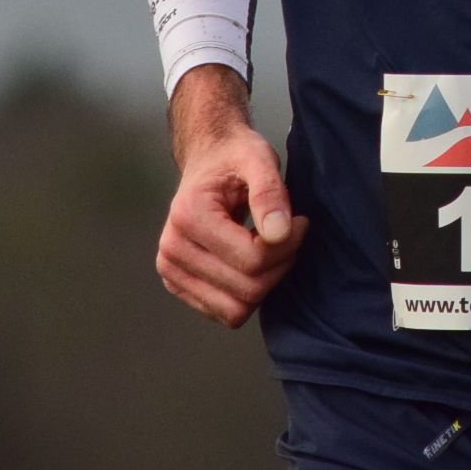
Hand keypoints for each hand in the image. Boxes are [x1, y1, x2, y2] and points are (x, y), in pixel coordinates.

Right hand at [154, 64, 306, 327]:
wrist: (208, 158)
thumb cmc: (234, 157)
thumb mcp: (258, 159)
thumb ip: (269, 193)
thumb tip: (279, 233)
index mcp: (189, 217)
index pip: (252, 259)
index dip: (288, 246)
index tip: (300, 221)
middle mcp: (171, 250)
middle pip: (246, 290)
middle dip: (279, 266)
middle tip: (288, 235)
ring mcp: (171, 271)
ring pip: (235, 311)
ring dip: (264, 283)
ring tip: (270, 247)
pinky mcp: (178, 285)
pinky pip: (224, 312)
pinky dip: (247, 293)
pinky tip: (251, 260)